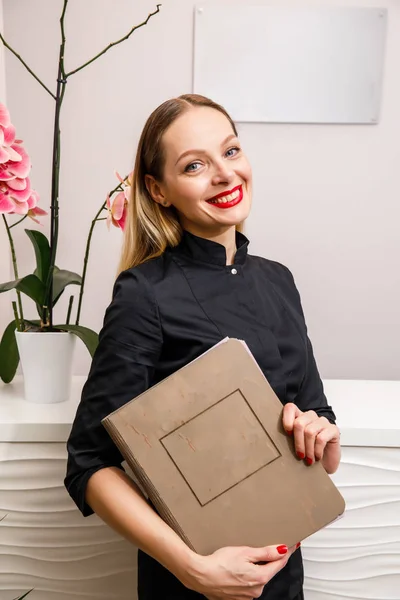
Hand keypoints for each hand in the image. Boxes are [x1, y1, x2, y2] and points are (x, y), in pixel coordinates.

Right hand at [181, 543, 297, 598]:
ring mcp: (246, 596)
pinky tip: (236, 568)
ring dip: (256, 568)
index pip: (279, 563)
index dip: (286, 552)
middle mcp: (256, 591)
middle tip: (265, 546)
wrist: (200, 575)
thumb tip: (282, 550)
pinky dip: (246, 575)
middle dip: (269, 559)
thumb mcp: (245, 552)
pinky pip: (247, 584)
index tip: (292, 544)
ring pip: (257, 578)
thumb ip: (265, 552)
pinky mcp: (236, 597)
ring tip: (245, 557)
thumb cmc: (219, 563)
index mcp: (260, 578)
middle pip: (269, 571)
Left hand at [283, 403, 340, 472]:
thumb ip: (287, 438)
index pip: (290, 408)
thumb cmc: (308, 454)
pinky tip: (317, 456)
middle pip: (299, 423)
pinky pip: (321, 438)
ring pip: (310, 431)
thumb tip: (275, 441)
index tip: (287, 434)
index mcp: (299, 416)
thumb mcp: (294, 445)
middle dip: (298, 442)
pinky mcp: (333, 429)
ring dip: (308, 449)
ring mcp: (323, 422)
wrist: (325, 465)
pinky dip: (317, 450)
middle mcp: (311, 416)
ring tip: (308, 459)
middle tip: (299, 455)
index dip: (287, 419)